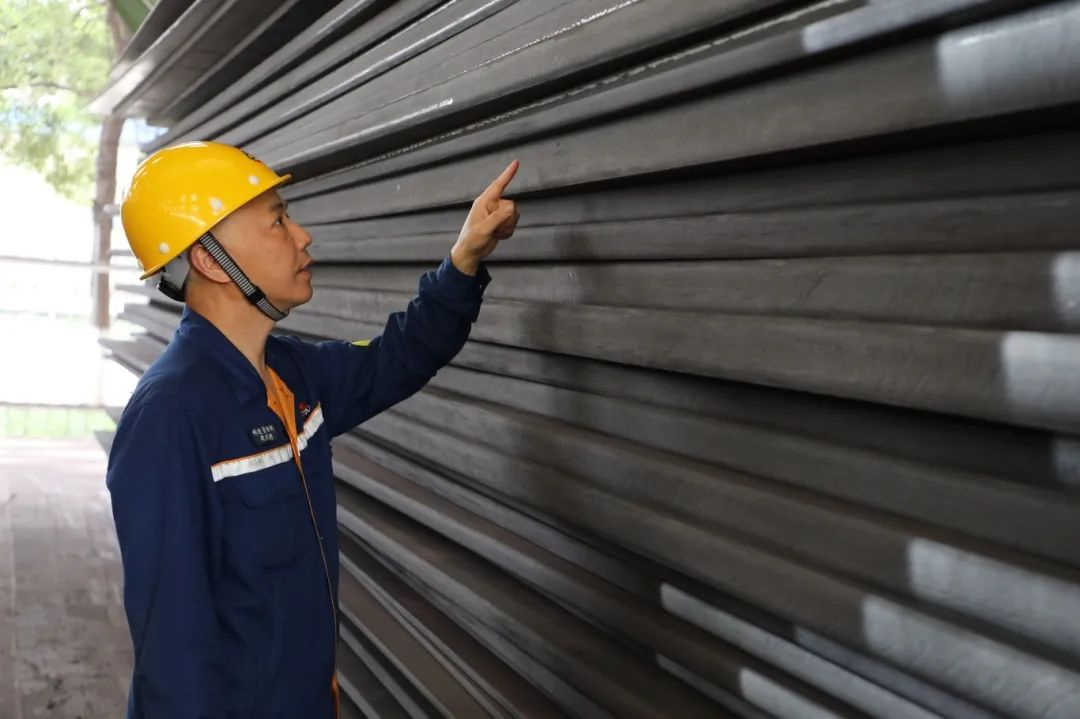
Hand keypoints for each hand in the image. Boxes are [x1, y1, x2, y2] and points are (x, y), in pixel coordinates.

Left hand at [450, 160, 519, 275]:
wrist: (470, 253)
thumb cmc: (471, 240)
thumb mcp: (484, 228)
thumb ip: (499, 217)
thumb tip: (512, 208)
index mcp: (483, 202)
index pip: (498, 184)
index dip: (508, 173)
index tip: (516, 162)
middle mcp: (491, 205)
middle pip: (511, 205)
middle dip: (507, 219)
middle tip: (495, 228)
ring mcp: (496, 214)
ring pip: (514, 214)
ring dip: (508, 226)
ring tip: (495, 232)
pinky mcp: (501, 222)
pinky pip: (513, 223)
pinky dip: (507, 232)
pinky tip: (497, 235)